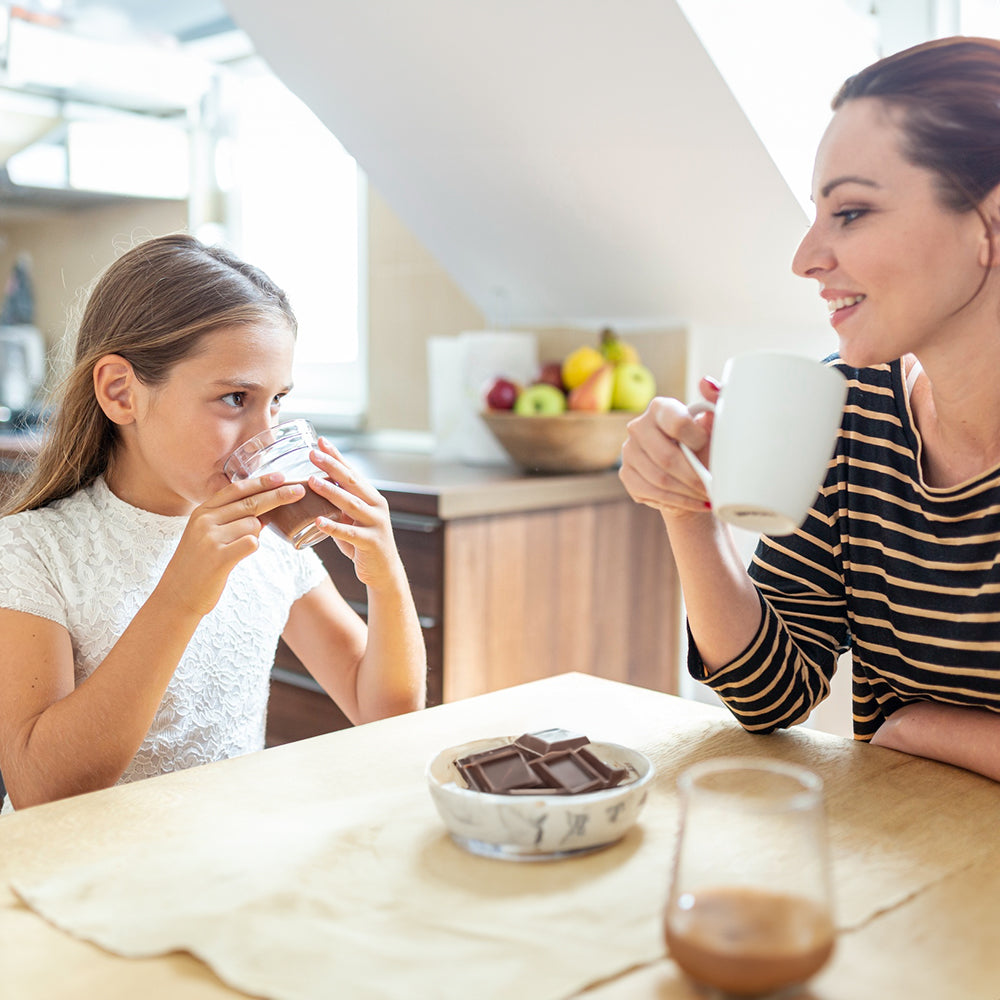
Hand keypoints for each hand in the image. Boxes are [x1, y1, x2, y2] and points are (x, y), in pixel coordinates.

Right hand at [160, 474, 305, 616]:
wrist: (177, 595)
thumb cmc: (198, 564)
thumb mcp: (207, 534)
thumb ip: (231, 519)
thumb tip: (265, 509)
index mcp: (202, 511)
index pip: (236, 489)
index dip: (260, 481)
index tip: (281, 476)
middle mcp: (205, 520)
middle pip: (251, 503)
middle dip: (278, 496)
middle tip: (300, 492)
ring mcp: (211, 538)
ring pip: (253, 525)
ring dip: (254, 535)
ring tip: (235, 550)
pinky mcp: (220, 557)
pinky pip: (252, 543)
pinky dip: (251, 547)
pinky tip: (237, 555)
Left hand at [305, 439, 404, 590]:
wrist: (384, 572)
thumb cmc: (363, 543)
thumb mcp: (352, 520)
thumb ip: (339, 506)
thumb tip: (315, 488)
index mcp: (371, 497)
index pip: (352, 472)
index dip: (337, 456)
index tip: (321, 441)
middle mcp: (376, 506)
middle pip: (352, 482)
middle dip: (332, 466)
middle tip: (312, 454)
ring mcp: (376, 524)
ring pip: (351, 504)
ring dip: (330, 492)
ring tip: (312, 482)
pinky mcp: (372, 542)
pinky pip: (350, 534)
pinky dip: (333, 527)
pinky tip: (318, 522)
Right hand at [618, 376, 719, 517]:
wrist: (688, 471)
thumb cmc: (706, 445)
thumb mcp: (716, 425)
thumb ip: (717, 401)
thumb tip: (707, 383)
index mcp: (660, 407)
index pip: (677, 424)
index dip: (698, 441)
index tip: (710, 449)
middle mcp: (638, 426)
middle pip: (666, 457)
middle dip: (694, 478)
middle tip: (713, 488)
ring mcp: (628, 451)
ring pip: (659, 479)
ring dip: (687, 493)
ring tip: (707, 498)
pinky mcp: (626, 474)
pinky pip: (651, 492)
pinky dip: (676, 502)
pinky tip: (694, 503)